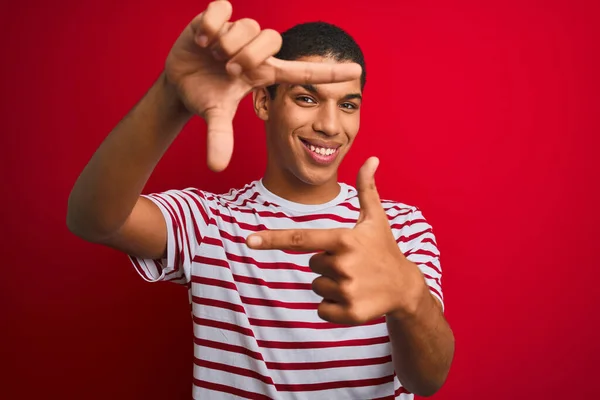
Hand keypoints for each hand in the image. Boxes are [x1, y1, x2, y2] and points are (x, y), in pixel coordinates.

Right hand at [164, 0, 361, 171]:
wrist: (180, 80)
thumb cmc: (206, 95)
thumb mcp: (215, 114)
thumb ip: (220, 138)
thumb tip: (216, 168)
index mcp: (265, 73)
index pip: (303, 72)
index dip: (329, 72)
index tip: (358, 72)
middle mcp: (257, 51)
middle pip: (271, 40)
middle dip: (248, 57)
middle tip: (229, 70)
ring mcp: (238, 33)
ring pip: (248, 26)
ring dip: (227, 44)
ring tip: (212, 54)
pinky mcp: (217, 17)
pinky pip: (222, 9)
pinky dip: (212, 24)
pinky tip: (203, 39)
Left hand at [246, 157, 427, 324]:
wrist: (405, 287)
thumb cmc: (384, 248)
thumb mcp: (376, 219)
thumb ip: (367, 189)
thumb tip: (371, 158)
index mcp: (343, 240)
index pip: (300, 239)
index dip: (273, 238)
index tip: (249, 240)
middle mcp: (343, 264)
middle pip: (311, 265)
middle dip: (327, 264)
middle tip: (352, 263)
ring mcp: (346, 290)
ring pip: (316, 287)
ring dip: (331, 285)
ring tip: (356, 280)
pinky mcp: (349, 313)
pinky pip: (322, 309)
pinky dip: (334, 306)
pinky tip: (355, 297)